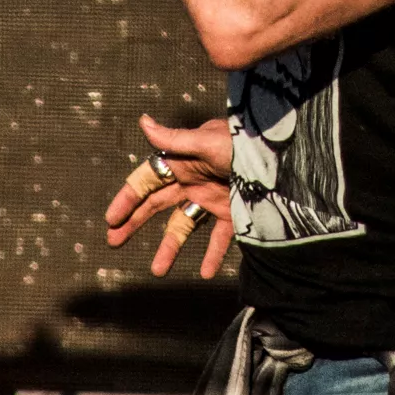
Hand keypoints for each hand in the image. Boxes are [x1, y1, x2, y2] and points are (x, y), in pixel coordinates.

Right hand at [104, 114, 234, 277]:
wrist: (284, 159)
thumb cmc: (244, 144)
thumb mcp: (208, 141)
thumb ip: (175, 139)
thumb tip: (143, 121)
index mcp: (184, 162)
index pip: (147, 181)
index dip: (128, 199)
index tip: (111, 220)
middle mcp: (194, 181)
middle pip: (157, 205)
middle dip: (135, 223)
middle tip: (114, 243)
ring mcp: (212, 198)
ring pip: (183, 225)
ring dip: (170, 247)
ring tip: (158, 271)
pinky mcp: (233, 213)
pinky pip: (218, 238)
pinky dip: (212, 255)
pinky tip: (205, 273)